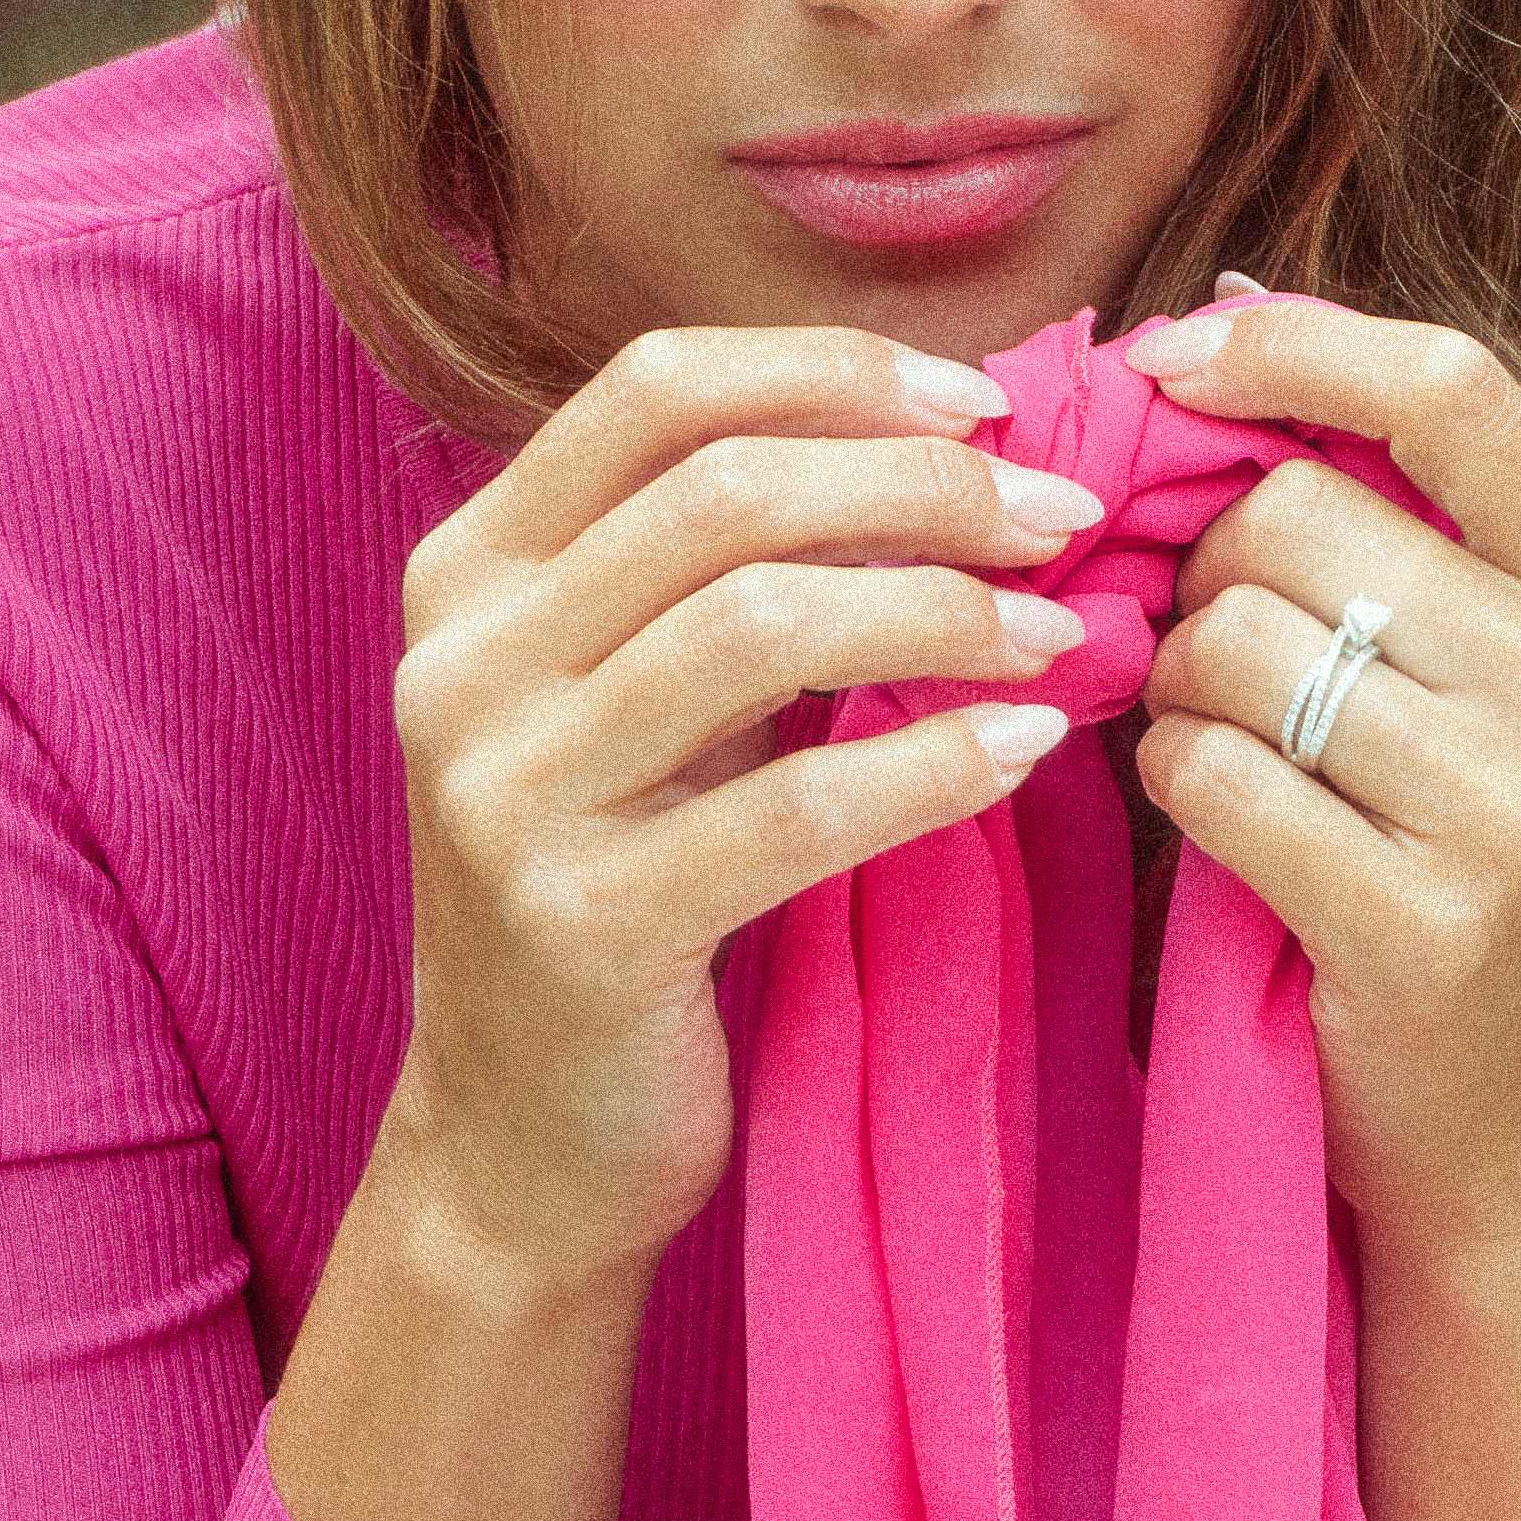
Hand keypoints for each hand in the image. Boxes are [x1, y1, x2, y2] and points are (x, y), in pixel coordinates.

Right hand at [386, 320, 1109, 1293]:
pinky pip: (794, 810)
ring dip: (943, 613)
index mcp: (468, 572)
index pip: (654, 388)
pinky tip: (1027, 747)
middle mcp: (460, 664)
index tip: (990, 405)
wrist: (520, 1144)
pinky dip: (933, 763)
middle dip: (922, 488)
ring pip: (758, 627)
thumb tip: (965, 446)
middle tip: (1060, 520)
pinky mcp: (582, 926)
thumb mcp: (643, 698)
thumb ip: (737, 569)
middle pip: (723, 494)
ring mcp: (505, 797)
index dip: (836, 376)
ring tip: (1058, 632)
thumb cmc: (625, 880)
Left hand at [1118, 286, 1520, 1287]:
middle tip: (1218, 654)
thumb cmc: (1481, 867)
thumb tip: (1212, 315)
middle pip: (1290, 518)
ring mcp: (1517, 813)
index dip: (1288, 344)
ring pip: (1227, 643)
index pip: (1449, 388)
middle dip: (1204, 571)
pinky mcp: (1420, 923)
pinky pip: (1203, 772)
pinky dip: (1170, 783)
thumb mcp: (1505, 680)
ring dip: (1179, 689)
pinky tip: (1224, 827)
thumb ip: (1399, 520)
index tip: (1172, 357)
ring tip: (1237, 752)